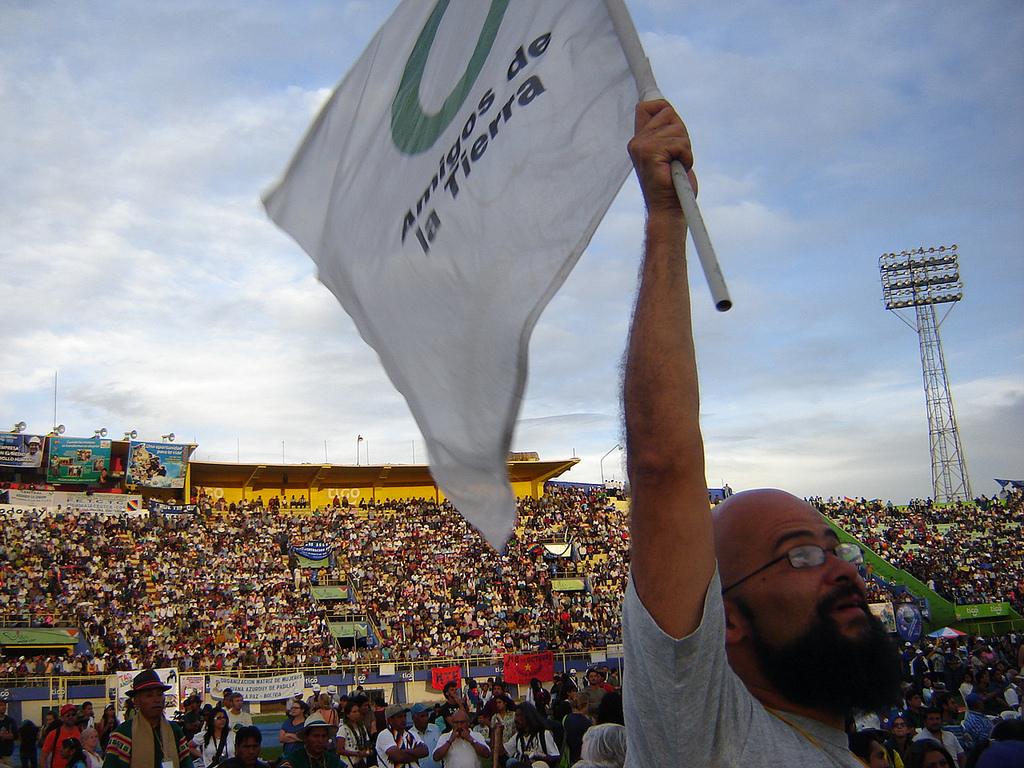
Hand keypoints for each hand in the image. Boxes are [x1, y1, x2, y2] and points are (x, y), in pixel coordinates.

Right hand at [627, 100, 695, 215]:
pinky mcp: (651, 153)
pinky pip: (680, 143)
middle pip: (668, 112)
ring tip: (676, 166)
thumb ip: (666, 133)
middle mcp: (637, 141)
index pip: (646, 106)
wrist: (668, 210)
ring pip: (677, 129)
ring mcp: (642, 146)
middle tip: (676, 157)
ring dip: (684, 149)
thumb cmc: (672, 185)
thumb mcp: (670, 152)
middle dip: (681, 133)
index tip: (668, 111)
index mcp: (639, 140)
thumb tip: (668, 110)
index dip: (660, 105)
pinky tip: (677, 170)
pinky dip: (686, 157)